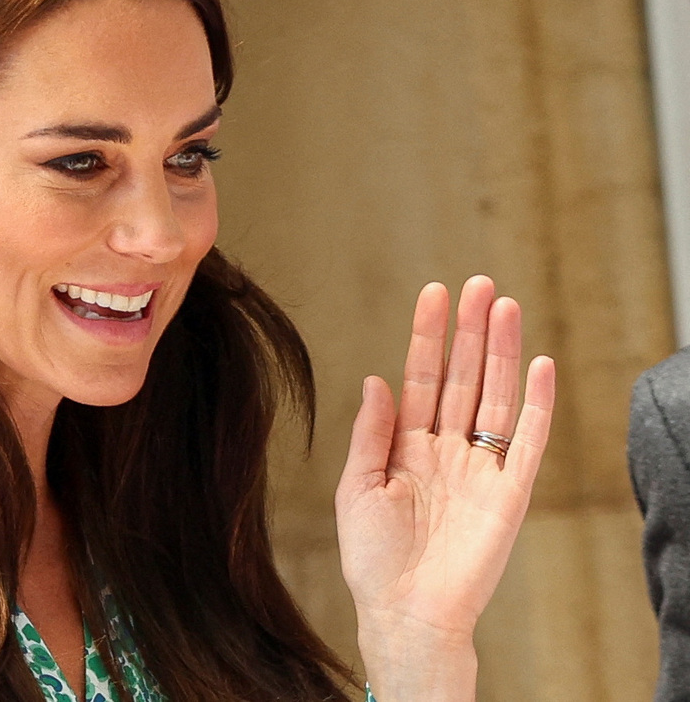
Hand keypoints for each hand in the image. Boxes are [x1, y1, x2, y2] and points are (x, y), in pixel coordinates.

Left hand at [334, 276, 554, 698]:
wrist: (406, 614)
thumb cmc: (373, 559)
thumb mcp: (357, 487)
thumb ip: (371, 433)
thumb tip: (377, 378)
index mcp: (408, 446)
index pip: (423, 378)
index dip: (429, 336)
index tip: (435, 292)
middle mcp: (448, 450)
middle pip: (464, 378)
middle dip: (470, 331)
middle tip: (479, 283)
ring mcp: (481, 469)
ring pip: (496, 397)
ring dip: (502, 352)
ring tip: (506, 305)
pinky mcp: (510, 494)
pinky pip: (528, 442)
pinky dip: (537, 404)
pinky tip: (539, 364)